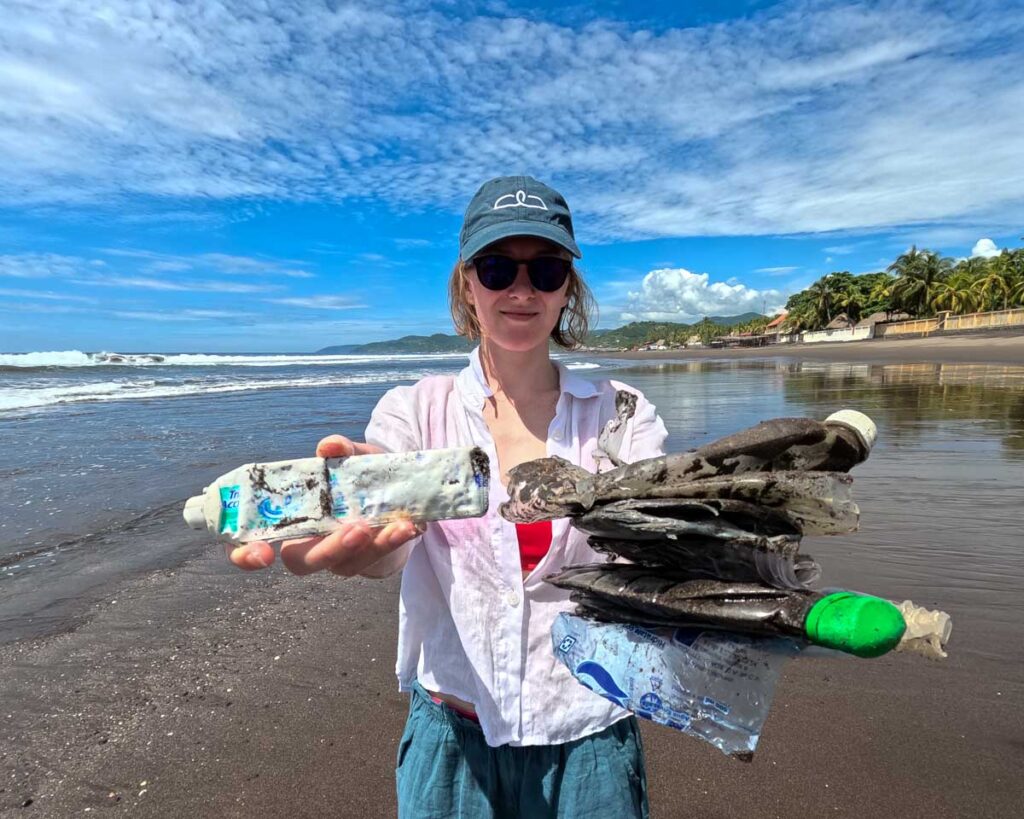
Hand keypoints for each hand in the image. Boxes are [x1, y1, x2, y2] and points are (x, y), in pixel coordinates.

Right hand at [224, 434, 421, 574]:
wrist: (395, 492)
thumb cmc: (358, 477)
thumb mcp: (352, 458)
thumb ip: (340, 451)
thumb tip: (330, 446)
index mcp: (288, 521)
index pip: (251, 546)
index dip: (246, 555)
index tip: (260, 553)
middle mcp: (309, 544)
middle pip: (304, 563)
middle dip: (329, 550)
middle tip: (356, 530)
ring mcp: (339, 558)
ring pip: (347, 565)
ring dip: (373, 547)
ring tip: (397, 526)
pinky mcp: (368, 562)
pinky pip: (378, 560)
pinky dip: (394, 543)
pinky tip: (410, 526)